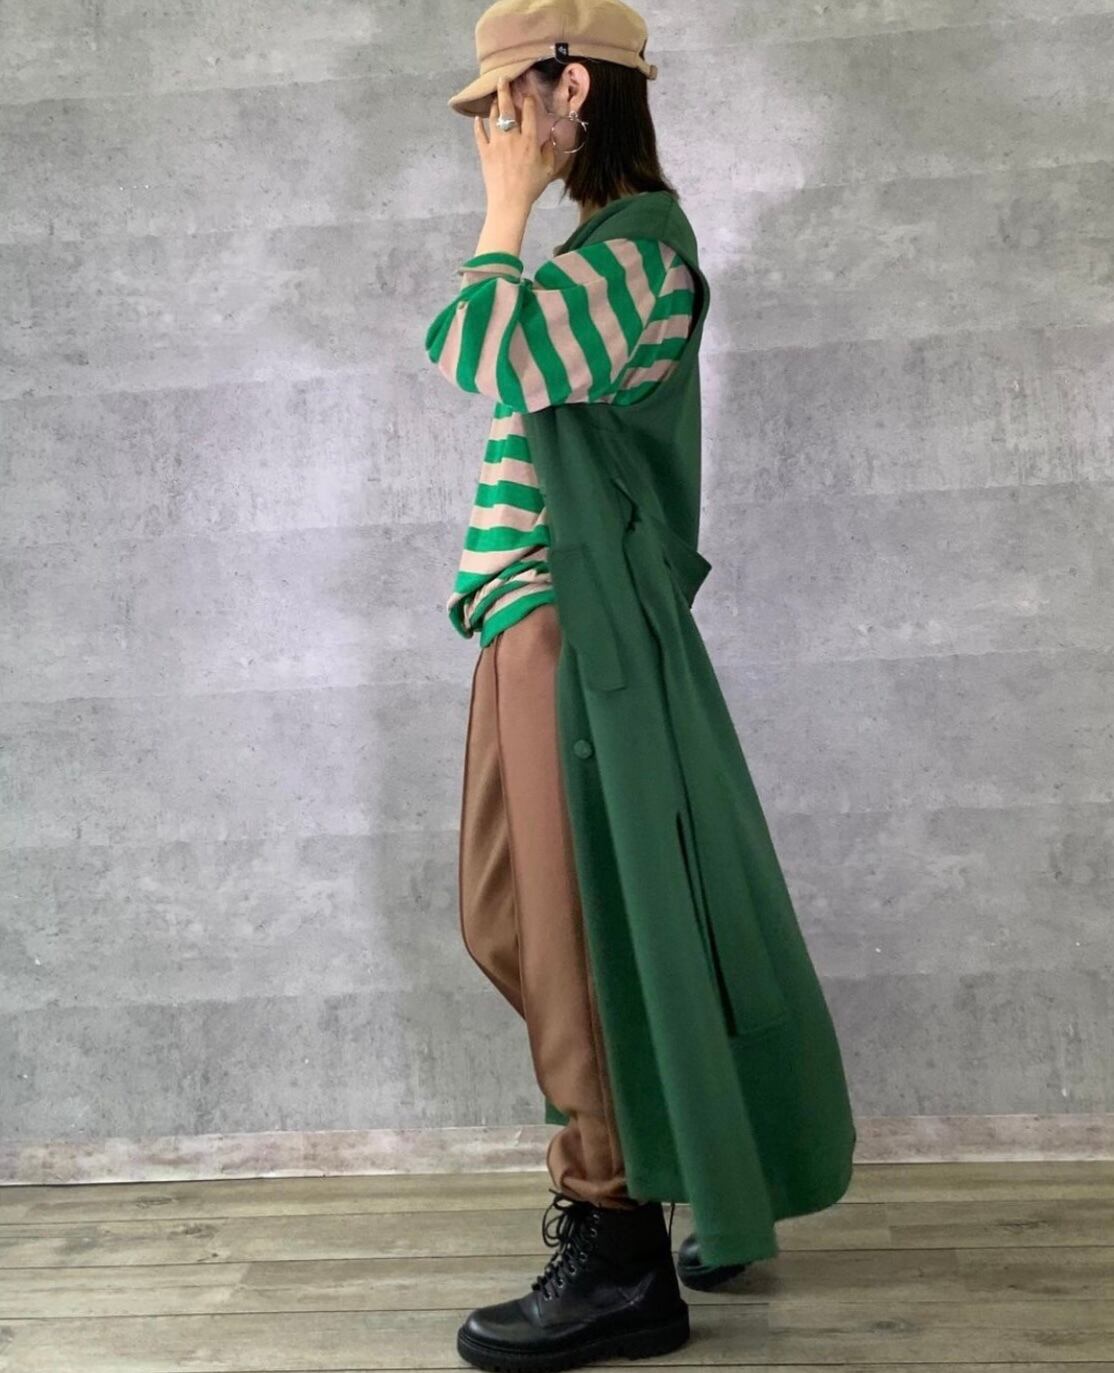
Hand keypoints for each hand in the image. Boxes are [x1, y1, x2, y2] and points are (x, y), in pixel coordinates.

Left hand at [473, 75, 558, 214]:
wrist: (509, 203)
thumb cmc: (530, 188)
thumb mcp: (547, 170)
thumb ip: (549, 152)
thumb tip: (548, 140)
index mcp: (530, 140)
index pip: (529, 112)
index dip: (528, 100)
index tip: (527, 93)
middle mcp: (512, 137)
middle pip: (508, 108)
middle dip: (505, 91)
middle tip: (502, 79)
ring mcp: (496, 144)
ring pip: (494, 118)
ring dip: (494, 106)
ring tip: (495, 98)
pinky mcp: (485, 153)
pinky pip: (479, 135)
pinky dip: (478, 125)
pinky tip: (477, 118)